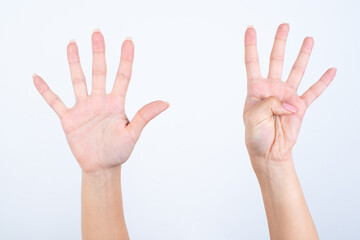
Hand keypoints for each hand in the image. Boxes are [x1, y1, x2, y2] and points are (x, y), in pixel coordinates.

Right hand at [34, 30, 168, 172]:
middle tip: (97, 33)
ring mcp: (84, 108)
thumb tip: (166, 102)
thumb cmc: (119, 151)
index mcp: (116, 103)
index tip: (128, 41)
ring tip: (72, 44)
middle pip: (99, 72)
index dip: (126, 58)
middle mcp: (100, 101)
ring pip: (78, 80)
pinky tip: (37, 77)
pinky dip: (46, 91)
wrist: (101, 167)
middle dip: (98, 52)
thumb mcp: (133, 133)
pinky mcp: (69, 119)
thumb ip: (145, 116)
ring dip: (74, 63)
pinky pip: (55, 102)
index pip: (122, 76)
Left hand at [243, 24, 335, 165]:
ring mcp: (287, 96)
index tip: (250, 29)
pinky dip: (323, 81)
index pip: (252, 63)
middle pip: (276, 60)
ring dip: (303, 55)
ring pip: (297, 70)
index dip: (251, 46)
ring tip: (308, 39)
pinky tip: (331, 70)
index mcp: (256, 89)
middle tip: (284, 26)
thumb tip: (289, 101)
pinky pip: (314, 91)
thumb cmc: (255, 135)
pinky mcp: (300, 106)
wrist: (269, 152)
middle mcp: (272, 88)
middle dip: (280, 42)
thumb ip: (269, 103)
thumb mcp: (254, 117)